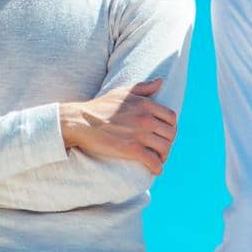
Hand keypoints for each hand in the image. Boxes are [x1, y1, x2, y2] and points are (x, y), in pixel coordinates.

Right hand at [60, 79, 176, 173]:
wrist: (80, 121)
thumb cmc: (99, 107)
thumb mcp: (122, 92)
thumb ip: (143, 87)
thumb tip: (160, 81)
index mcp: (146, 104)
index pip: (171, 117)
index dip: (171, 127)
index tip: (165, 134)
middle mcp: (146, 118)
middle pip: (170, 133)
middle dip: (169, 142)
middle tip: (162, 149)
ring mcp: (140, 134)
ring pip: (165, 148)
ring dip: (164, 156)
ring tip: (159, 159)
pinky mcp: (132, 149)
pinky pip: (153, 161)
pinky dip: (157, 167)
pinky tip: (156, 170)